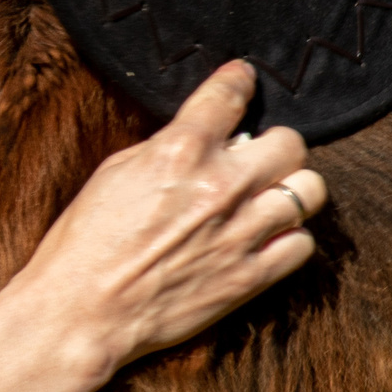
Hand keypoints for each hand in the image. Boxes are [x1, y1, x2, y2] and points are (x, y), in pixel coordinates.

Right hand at [5, 62, 327, 388]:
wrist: (82, 311)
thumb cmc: (85, 243)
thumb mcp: (115, 173)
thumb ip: (165, 149)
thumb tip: (200, 138)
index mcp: (180, 151)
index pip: (230, 95)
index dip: (239, 81)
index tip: (243, 80)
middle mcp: (221, 186)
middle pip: (290, 143)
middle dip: (273, 146)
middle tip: (255, 158)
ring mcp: (242, 232)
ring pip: (309, 190)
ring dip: (289, 191)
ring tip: (266, 200)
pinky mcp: (251, 276)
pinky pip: (303, 244)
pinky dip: (288, 239)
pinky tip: (264, 239)